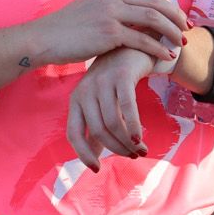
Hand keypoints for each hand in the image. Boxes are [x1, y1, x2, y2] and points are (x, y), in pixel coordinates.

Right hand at [27, 0, 188, 65]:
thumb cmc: (66, 30)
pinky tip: (166, 56)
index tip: (176, 15)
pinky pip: (142, 40)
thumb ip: (111, 7)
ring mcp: (110, 13)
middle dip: (175, 15)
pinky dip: (158, 48)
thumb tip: (131, 14)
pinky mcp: (108, 32)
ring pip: (152, 18)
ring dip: (171, 30)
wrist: (43, 39)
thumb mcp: (90, 9)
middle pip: (154, 1)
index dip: (166, 2)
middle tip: (187, 28)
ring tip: (182, 42)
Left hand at [67, 47, 153, 170]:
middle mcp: (85, 91)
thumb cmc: (115, 80)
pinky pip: (127, 108)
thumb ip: (97, 128)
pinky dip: (133, 127)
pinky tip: (140, 138)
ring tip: (140, 149)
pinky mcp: (120, 76)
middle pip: (98, 131)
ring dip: (128, 142)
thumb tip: (94, 158)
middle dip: (117, 149)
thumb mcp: (102, 103)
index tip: (97, 169)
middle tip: (133, 156)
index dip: (83, 154)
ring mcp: (102, 82)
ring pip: (113, 122)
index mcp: (76, 100)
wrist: (132, 46)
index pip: (73, 134)